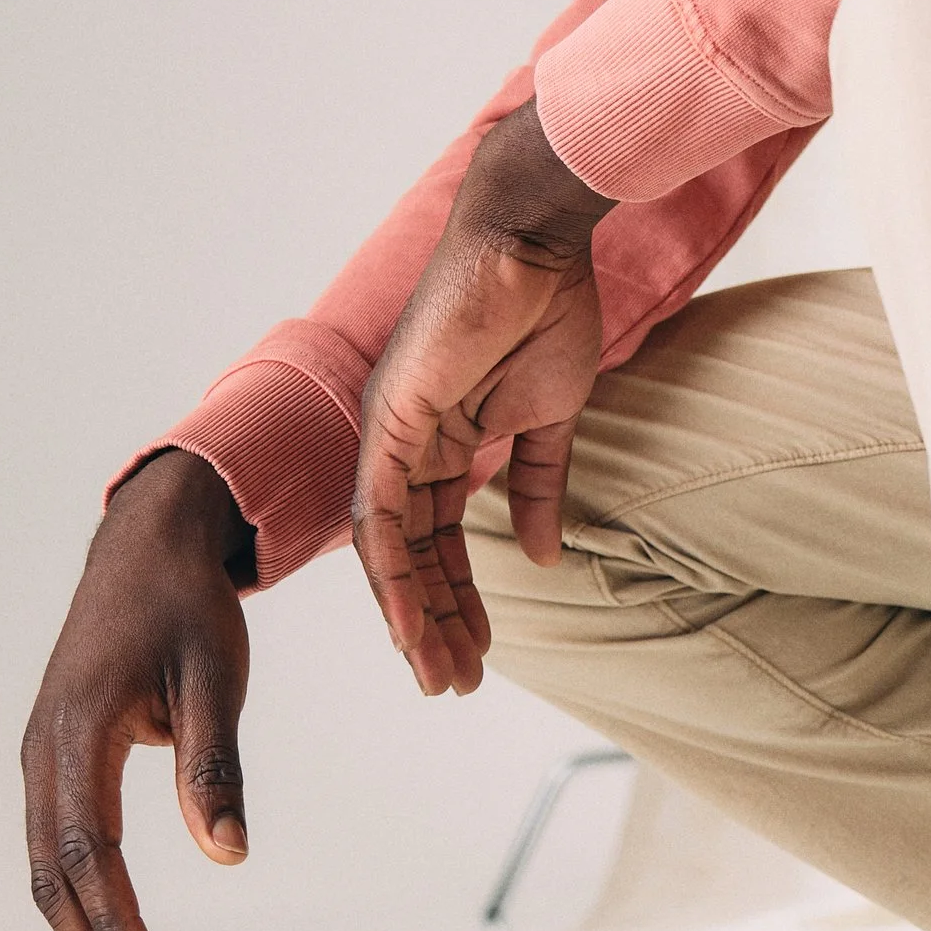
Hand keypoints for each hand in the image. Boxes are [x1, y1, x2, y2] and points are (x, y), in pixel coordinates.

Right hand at [21, 449, 253, 930]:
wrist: (146, 550)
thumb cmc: (187, 608)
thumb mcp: (216, 676)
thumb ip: (215, 766)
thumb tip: (227, 856)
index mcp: (77, 732)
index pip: (89, 853)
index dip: (118, 924)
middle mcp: (42, 754)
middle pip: (54, 883)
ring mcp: (41, 761)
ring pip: (47, 875)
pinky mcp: (55, 765)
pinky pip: (58, 850)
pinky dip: (83, 907)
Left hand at [351, 101, 609, 697]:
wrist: (538, 244)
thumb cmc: (547, 310)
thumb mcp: (549, 419)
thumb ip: (538, 487)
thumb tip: (543, 556)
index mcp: (442, 443)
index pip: (442, 541)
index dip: (460, 600)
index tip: (483, 654)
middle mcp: (406, 445)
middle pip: (412, 556)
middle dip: (435, 624)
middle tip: (456, 686)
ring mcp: (393, 433)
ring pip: (390, 549)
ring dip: (413, 616)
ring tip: (440, 674)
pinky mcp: (390, 419)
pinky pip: (381, 513)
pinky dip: (392, 574)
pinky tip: (410, 624)